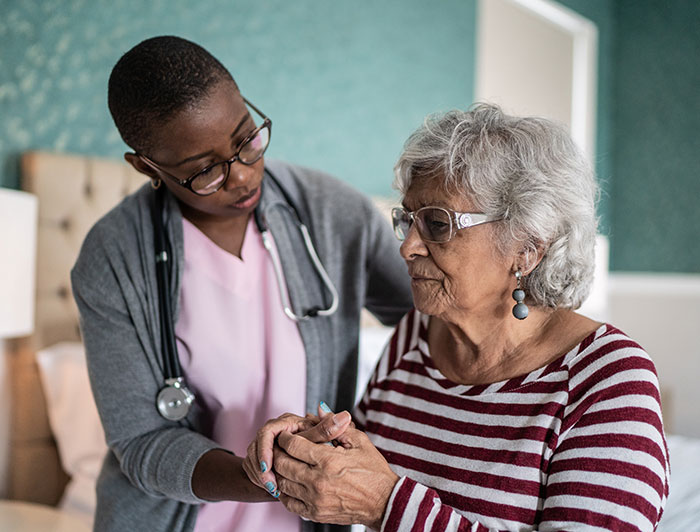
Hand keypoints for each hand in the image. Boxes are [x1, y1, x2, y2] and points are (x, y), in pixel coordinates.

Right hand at [241, 404, 352, 497]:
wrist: (310, 458)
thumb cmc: (318, 444)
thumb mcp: (323, 438)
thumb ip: (330, 429)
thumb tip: (344, 416)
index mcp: (286, 422)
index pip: (267, 432)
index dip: (265, 450)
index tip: (268, 467)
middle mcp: (272, 430)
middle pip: (256, 447)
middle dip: (262, 468)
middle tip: (271, 484)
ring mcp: (263, 443)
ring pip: (252, 459)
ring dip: (261, 476)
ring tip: (273, 489)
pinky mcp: (259, 456)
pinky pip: (252, 468)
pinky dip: (260, 480)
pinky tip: (272, 490)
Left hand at [273, 426, 399, 529]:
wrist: (384, 502)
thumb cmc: (373, 470)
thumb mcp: (359, 442)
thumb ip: (335, 426)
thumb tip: (319, 409)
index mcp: (328, 460)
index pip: (293, 445)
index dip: (286, 437)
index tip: (286, 434)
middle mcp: (318, 481)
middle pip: (283, 463)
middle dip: (278, 452)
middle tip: (280, 447)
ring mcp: (315, 500)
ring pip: (282, 483)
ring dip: (280, 471)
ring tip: (285, 462)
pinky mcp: (315, 513)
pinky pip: (289, 502)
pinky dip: (285, 492)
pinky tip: (291, 482)